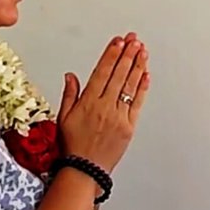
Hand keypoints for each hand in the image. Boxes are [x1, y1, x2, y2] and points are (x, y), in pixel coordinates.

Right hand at [55, 33, 149, 172]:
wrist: (84, 170)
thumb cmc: (72, 146)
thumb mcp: (63, 118)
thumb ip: (70, 94)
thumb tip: (71, 75)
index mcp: (88, 102)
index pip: (102, 72)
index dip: (111, 54)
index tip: (118, 42)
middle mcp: (104, 107)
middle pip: (118, 75)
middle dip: (127, 55)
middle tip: (134, 40)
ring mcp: (118, 116)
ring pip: (129, 86)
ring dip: (137, 66)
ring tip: (142, 51)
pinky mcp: (129, 127)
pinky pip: (137, 103)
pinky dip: (142, 88)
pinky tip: (146, 75)